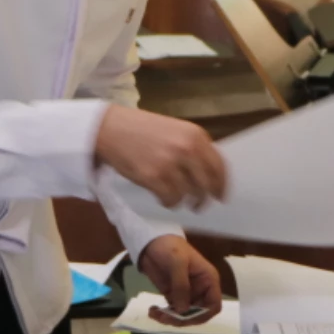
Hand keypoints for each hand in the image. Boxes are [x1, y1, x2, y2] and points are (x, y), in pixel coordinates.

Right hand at [96, 106, 227, 208]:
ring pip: (188, 194)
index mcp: (196, 135)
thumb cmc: (142, 129)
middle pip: (206, 184)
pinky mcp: (153, 177)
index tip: (221, 196)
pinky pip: (170, 199)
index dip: (222, 185)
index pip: (219, 166)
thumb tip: (209, 174)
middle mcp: (187, 149)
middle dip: (204, 198)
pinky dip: (168, 202)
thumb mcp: (174, 130)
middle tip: (199, 205)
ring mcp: (170, 163)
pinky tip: (162, 198)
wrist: (111, 128)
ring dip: (183, 200)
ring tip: (174, 198)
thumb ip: (192, 148)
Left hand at [138, 236, 223, 325]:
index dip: (204, 314)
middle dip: (183, 319)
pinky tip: (153, 311)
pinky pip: (172, 311)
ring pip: (184, 315)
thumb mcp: (177, 263)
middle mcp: (200, 290)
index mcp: (208, 280)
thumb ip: (181, 286)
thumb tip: (182, 310)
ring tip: (156, 314)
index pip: (214, 304)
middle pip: (198, 314)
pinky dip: (163, 315)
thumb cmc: (170, 247)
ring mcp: (186, 294)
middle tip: (166, 317)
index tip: (187, 317)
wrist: (151, 241)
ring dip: (171, 318)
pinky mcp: (173, 296)